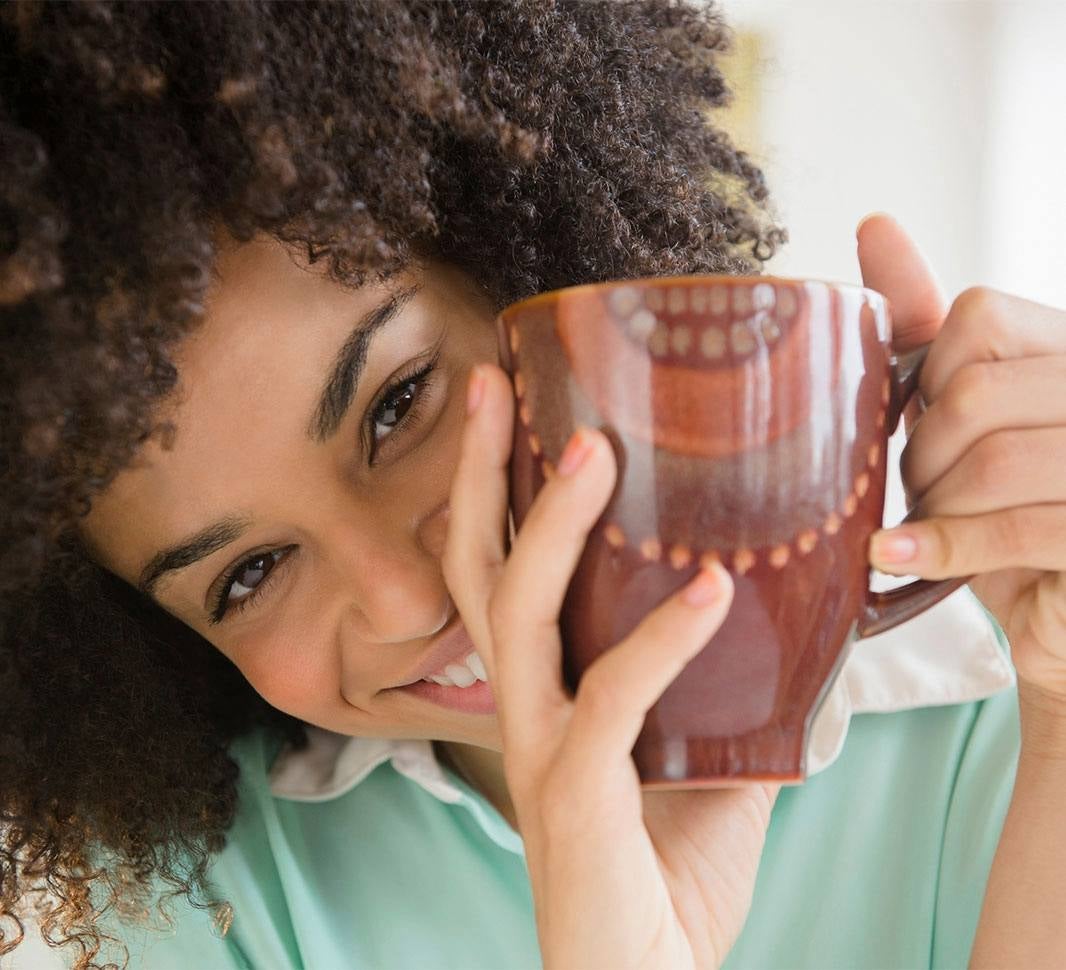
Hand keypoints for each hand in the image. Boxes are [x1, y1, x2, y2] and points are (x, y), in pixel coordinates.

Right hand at [444, 362, 777, 969]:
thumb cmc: (661, 878)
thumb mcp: (704, 766)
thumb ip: (730, 697)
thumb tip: (788, 628)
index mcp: (544, 691)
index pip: (495, 571)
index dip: (490, 491)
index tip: (509, 408)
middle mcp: (524, 705)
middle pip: (476, 569)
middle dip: (478, 474)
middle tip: (498, 386)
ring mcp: (541, 747)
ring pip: (521, 614)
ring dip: (549, 526)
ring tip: (594, 452)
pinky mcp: (576, 792)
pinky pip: (613, 697)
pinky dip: (663, 639)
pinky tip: (714, 590)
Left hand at [858, 213, 1065, 718]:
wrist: (1058, 617)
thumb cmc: (1003, 506)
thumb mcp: (963, 411)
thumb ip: (925, 324)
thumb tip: (875, 225)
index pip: (976, 316)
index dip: (923, 380)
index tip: (916, 424)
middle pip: (974, 394)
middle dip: (918, 454)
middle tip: (915, 491)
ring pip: (992, 461)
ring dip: (932, 504)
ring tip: (922, 526)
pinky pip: (1013, 529)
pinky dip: (942, 547)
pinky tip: (900, 554)